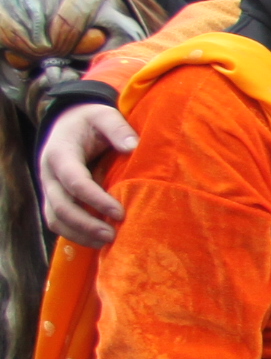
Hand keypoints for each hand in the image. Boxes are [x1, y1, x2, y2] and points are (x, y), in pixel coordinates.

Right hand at [41, 101, 134, 245]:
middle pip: (61, 206)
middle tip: (112, 236)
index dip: (95, 199)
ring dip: (79, 234)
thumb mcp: (103, 115)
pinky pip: (57, 222)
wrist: (69, 123)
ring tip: (107, 244)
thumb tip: (134, 146)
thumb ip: (117, 128)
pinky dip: (74, 234)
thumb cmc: (90, 121)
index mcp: (60, 153)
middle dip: (86, 224)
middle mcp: (48, 173)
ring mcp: (49, 188)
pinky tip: (97, 242)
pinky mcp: (54, 198)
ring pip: (55, 218)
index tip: (119, 213)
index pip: (74, 181)